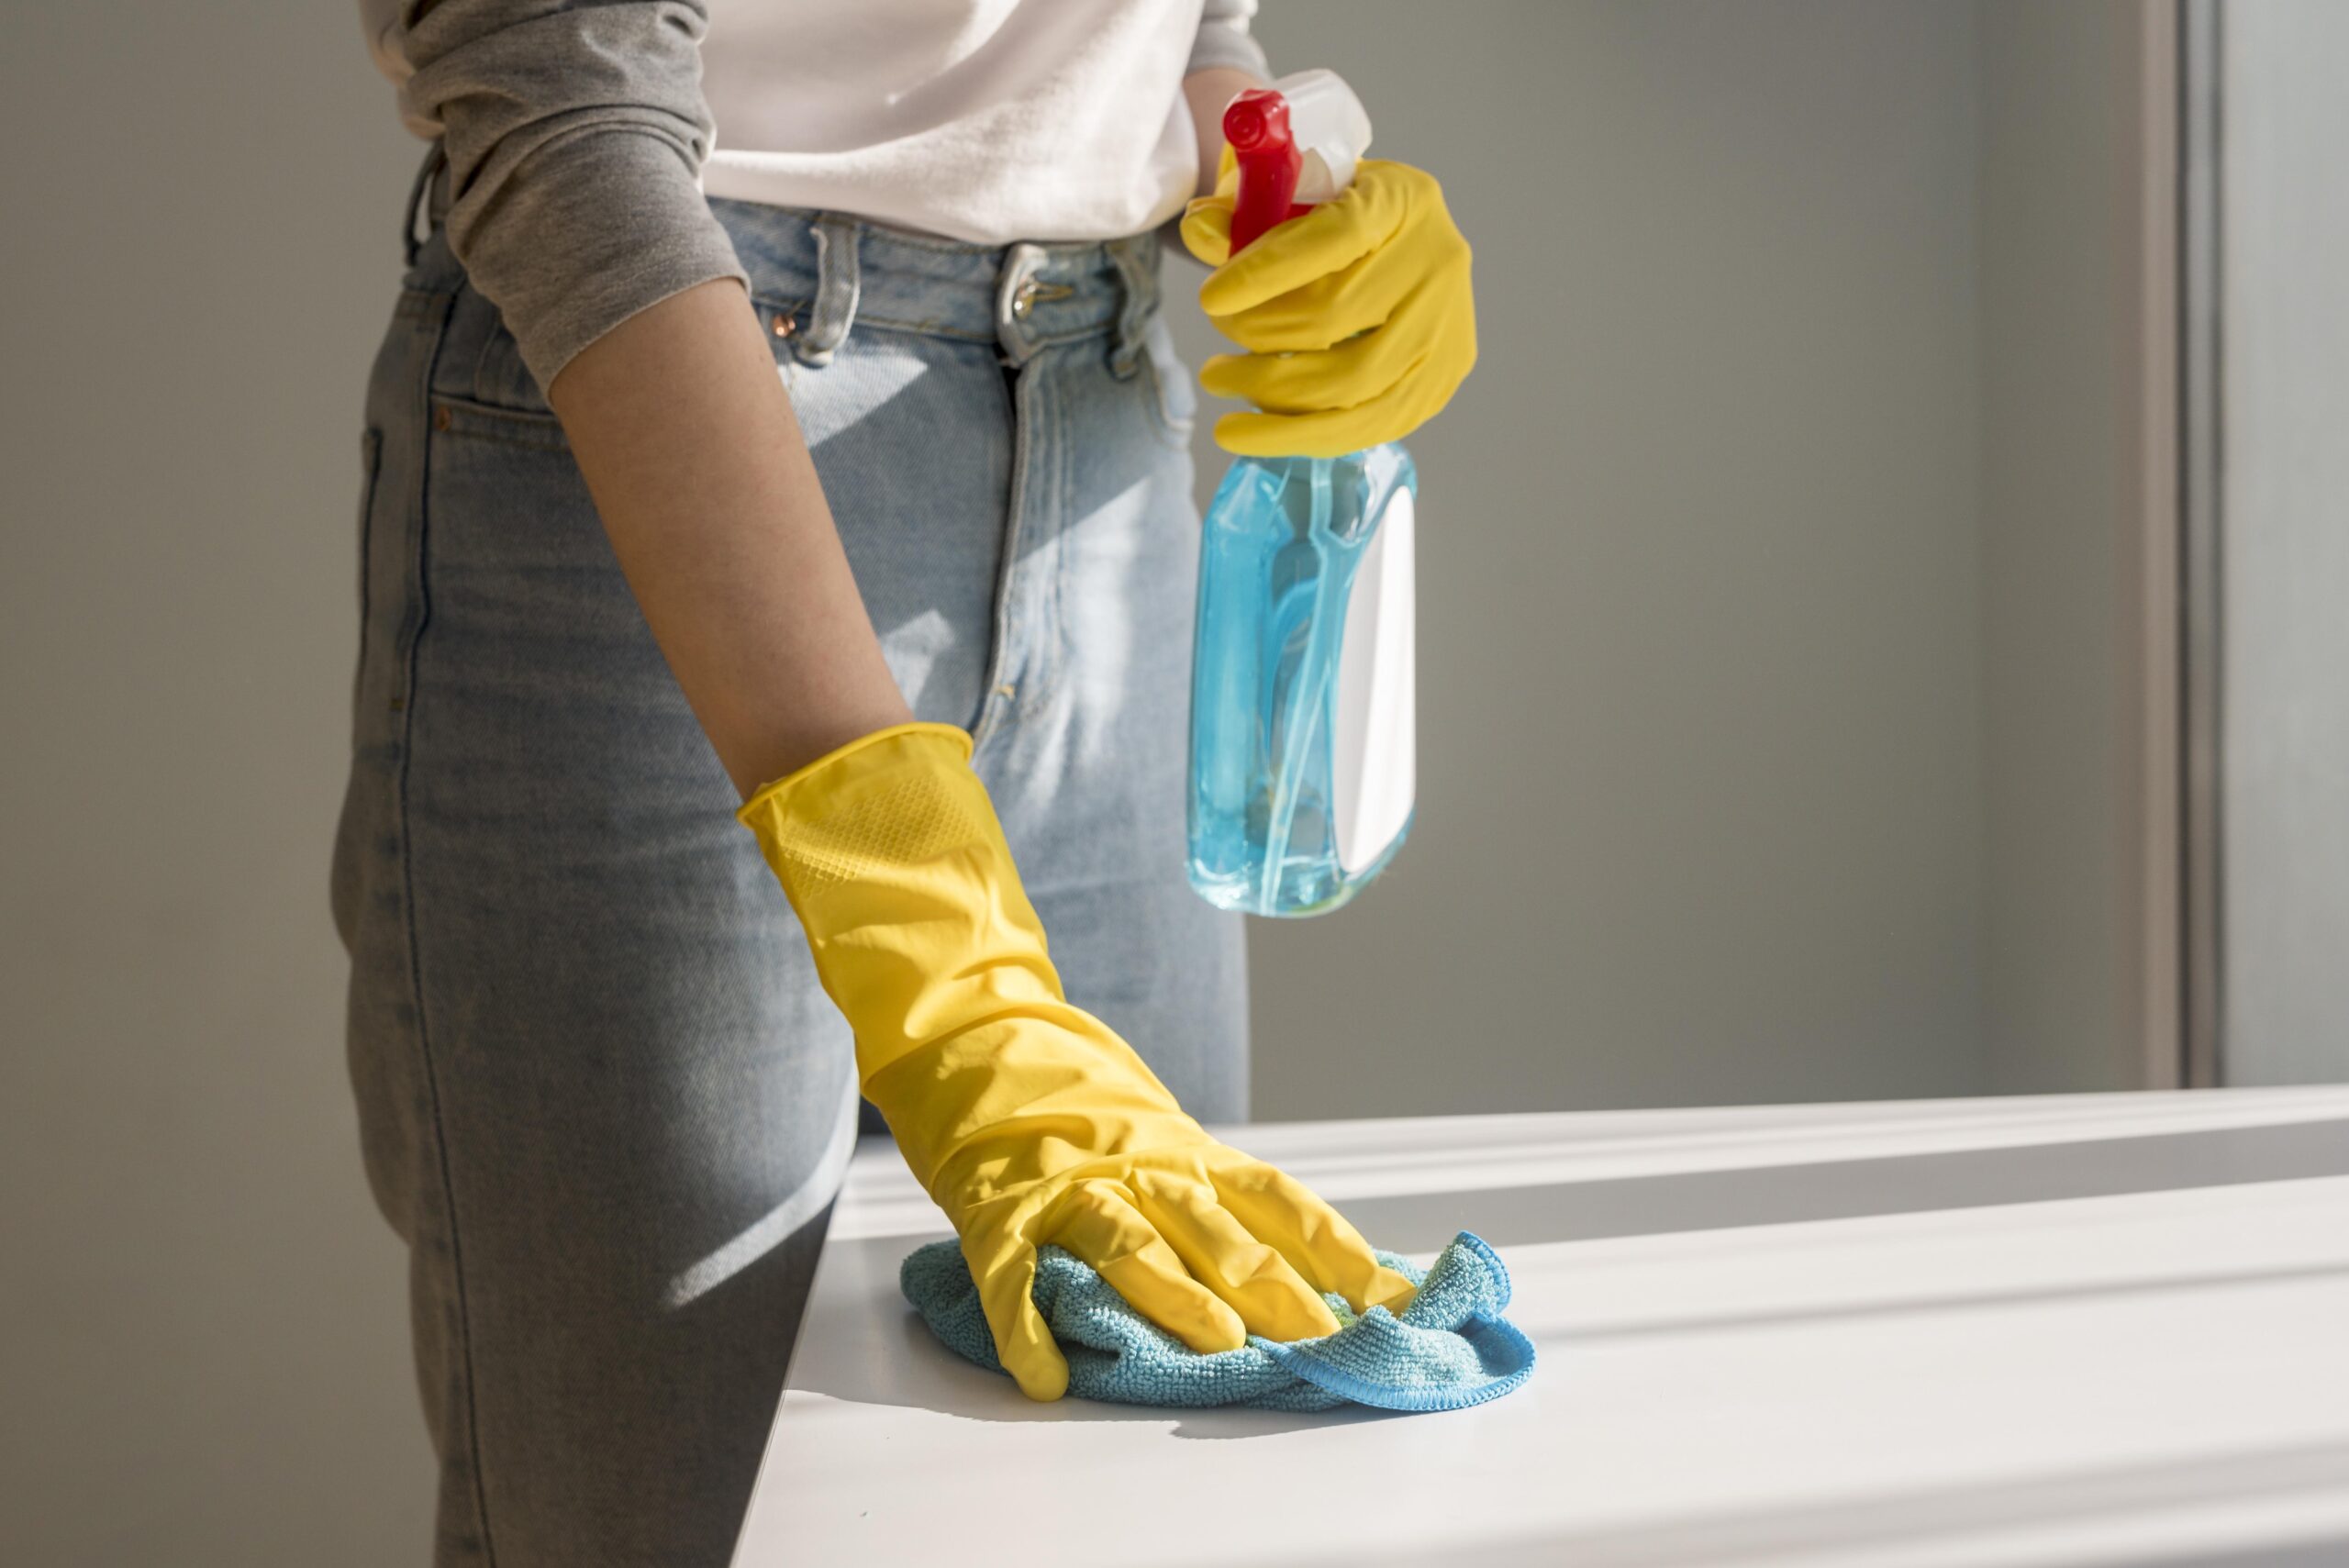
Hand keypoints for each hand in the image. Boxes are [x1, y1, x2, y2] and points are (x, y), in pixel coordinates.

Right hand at [738, 723, 1415, 1399]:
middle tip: (1324, 1341)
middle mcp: (1139, 1165)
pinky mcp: (995, 1208)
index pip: (1280, 1201)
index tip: (1394, 1298)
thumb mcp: (1160, 1135)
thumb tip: (1306, 1271)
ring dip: (1178, 1295)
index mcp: (1187, 1151)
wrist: (976, 1036)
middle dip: (1275, 1288)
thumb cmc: (1079, 1105)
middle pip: (1217, 1229)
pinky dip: (1026, 1327)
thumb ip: (1216, 1197)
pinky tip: (1047, 1376)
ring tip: (1221, 1347)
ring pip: (1130, 1240)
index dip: (1339, 1250)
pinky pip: (1011, 1273)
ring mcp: (1067, 1185)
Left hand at [1182, 155, 1476, 458]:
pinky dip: (1304, 435)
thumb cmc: (1335, 216)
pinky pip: (1371, 425)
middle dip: (1257, 337)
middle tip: (1215, 344)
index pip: (1335, 238)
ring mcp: (1447, 327)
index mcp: (1401, 199)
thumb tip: (1200, 232)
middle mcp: (1437, 261)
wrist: (1400, 247)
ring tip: (1221, 382)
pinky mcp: (1441, 379)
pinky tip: (1257, 430)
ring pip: (1354, 384)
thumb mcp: (1288, 193)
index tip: (1210, 299)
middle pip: (1336, 317)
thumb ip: (1239, 212)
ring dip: (1271, 397)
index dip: (1268, 273)